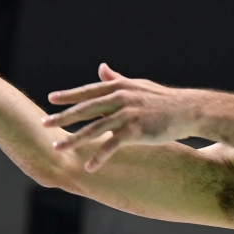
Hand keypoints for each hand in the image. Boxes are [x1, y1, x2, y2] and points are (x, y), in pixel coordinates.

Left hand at [43, 65, 203, 171]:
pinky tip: (89, 167)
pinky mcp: (135, 131)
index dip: (69, 95)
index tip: (51, 99)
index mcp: (119, 87)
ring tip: (58, 147)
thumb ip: (117, 78)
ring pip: (94, 128)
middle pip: (85, 109)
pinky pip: (112, 146)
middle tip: (45, 124)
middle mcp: (120, 98)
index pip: (88, 91)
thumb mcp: (138, 85)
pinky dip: (99, 157)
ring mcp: (127, 114)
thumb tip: (101, 67)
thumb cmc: (163, 99)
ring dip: (73, 139)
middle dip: (62, 117)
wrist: (188, 110)